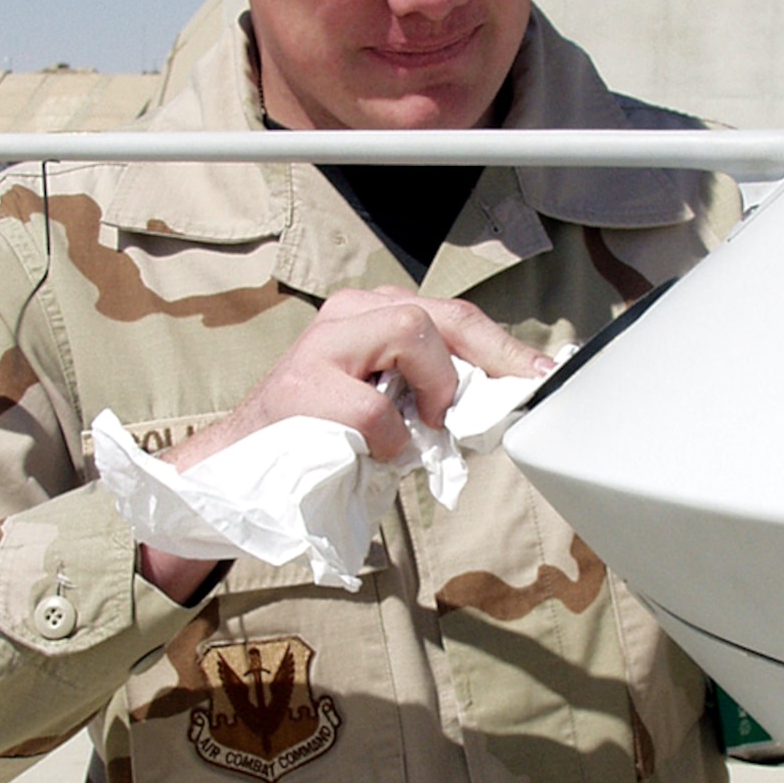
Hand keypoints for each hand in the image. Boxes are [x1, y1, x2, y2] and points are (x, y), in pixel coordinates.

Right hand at [138, 288, 553, 600]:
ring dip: (432, 387)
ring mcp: (323, 343)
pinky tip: (372, 453)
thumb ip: (430, 394)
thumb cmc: (320, 440)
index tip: (543, 375)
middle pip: (443, 314)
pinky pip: (376, 408)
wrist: (240, 468)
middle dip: (492, 357)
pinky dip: (388, 441)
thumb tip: (497, 405)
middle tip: (513, 395)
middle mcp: (349, 313)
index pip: (454, 317)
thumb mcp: (386, 407)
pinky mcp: (304, 386)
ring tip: (421, 425)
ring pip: (411, 329)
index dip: (505, 349)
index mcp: (370, 314)